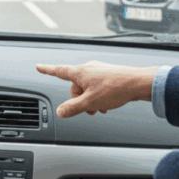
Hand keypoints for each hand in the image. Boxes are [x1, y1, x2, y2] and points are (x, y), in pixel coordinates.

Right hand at [35, 61, 158, 117]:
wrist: (138, 83)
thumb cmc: (116, 88)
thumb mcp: (90, 102)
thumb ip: (73, 108)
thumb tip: (61, 111)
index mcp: (80, 73)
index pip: (58, 71)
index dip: (47, 70)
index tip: (39, 66)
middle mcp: (88, 68)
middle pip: (75, 86)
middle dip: (80, 99)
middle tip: (89, 109)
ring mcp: (99, 70)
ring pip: (87, 87)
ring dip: (90, 99)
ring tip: (101, 108)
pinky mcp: (108, 74)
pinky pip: (97, 86)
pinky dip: (99, 95)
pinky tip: (107, 103)